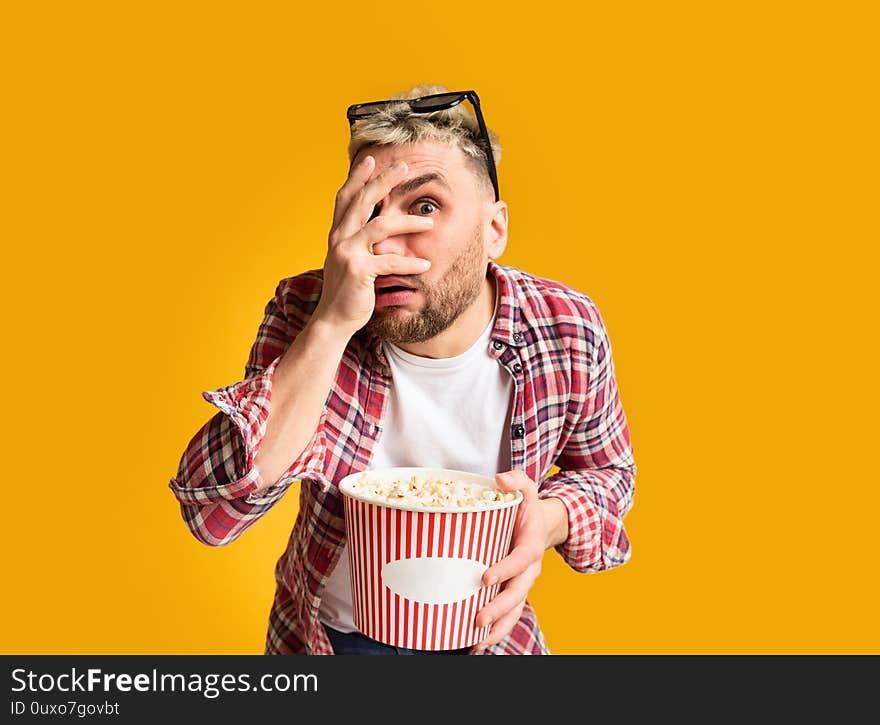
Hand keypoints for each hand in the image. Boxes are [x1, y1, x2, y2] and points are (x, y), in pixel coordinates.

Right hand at [313, 155, 434, 335]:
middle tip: (403, 166)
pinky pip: (390, 262)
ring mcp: (347, 254)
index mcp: (337, 234)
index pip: (345, 197)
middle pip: (362, 201)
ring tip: (430, 222)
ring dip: (408, 222)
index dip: (357, 177)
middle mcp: (339, 239)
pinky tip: (426, 265)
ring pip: (380, 226)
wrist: (333, 320)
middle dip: (384, 181)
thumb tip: (373, 226)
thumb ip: (357, 242)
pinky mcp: (359, 272)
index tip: (371, 159)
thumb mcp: (347, 260)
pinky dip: (410, 263)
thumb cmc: (346, 291)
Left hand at [472, 470, 548, 650]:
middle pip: (518, 593)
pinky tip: (474, 643)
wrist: (540, 525)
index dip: (505, 569)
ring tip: (476, 640)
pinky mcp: (513, 591)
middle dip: (499, 607)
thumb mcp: (526, 488)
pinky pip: (508, 615)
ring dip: (497, 627)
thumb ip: (516, 480)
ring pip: (515, 611)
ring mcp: (522, 583)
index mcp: (531, 544)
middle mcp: (530, 569)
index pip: (521, 559)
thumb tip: (500, 478)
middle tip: (478, 618)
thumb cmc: (526, 507)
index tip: (485, 577)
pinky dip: (494, 631)